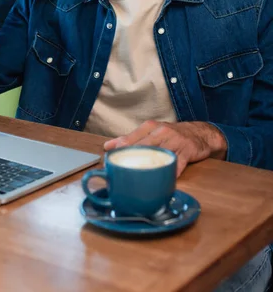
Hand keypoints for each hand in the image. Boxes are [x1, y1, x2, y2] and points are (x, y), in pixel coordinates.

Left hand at [104, 121, 226, 176]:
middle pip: (143, 147)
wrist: (200, 133)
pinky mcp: (186, 151)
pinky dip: (169, 173)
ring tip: (137, 179)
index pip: (131, 138)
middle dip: (130, 160)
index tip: (108, 159)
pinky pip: (176, 164)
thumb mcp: (152, 132)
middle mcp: (162, 132)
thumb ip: (131, 139)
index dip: (119, 149)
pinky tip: (162, 181)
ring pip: (158, 155)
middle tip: (119, 173)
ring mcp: (175, 141)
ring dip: (148, 168)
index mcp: (150, 127)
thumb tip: (109, 146)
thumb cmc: (172, 134)